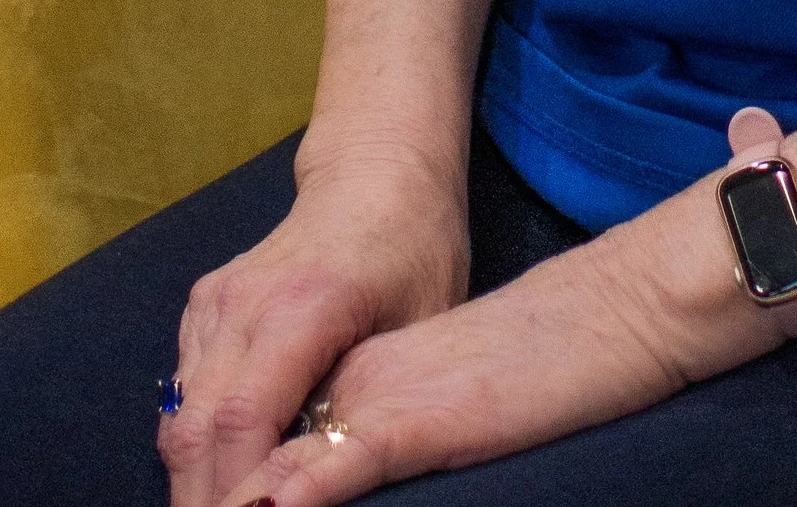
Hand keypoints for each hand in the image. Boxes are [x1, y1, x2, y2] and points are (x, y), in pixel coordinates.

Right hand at [158, 151, 467, 506]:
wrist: (376, 172)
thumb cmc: (414, 248)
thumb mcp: (421, 325)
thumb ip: (374, 403)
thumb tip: (336, 480)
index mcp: (302, 306)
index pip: (243, 421)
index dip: (236, 492)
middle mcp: (243, 303)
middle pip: (194, 430)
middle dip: (200, 503)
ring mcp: (216, 301)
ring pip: (178, 417)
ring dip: (192, 480)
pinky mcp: (205, 304)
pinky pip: (182, 390)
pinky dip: (193, 441)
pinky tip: (220, 476)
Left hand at [208, 109, 796, 503]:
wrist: (611, 309)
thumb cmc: (535, 359)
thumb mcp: (434, 392)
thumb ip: (367, 423)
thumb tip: (306, 467)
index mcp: (340, 356)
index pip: (235, 424)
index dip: (200, 478)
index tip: (185, 501)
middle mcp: (340, 368)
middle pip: (223, 445)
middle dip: (195, 496)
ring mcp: (369, 389)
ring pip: (255, 465)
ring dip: (220, 500)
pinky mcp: (407, 418)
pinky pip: (319, 472)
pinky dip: (279, 500)